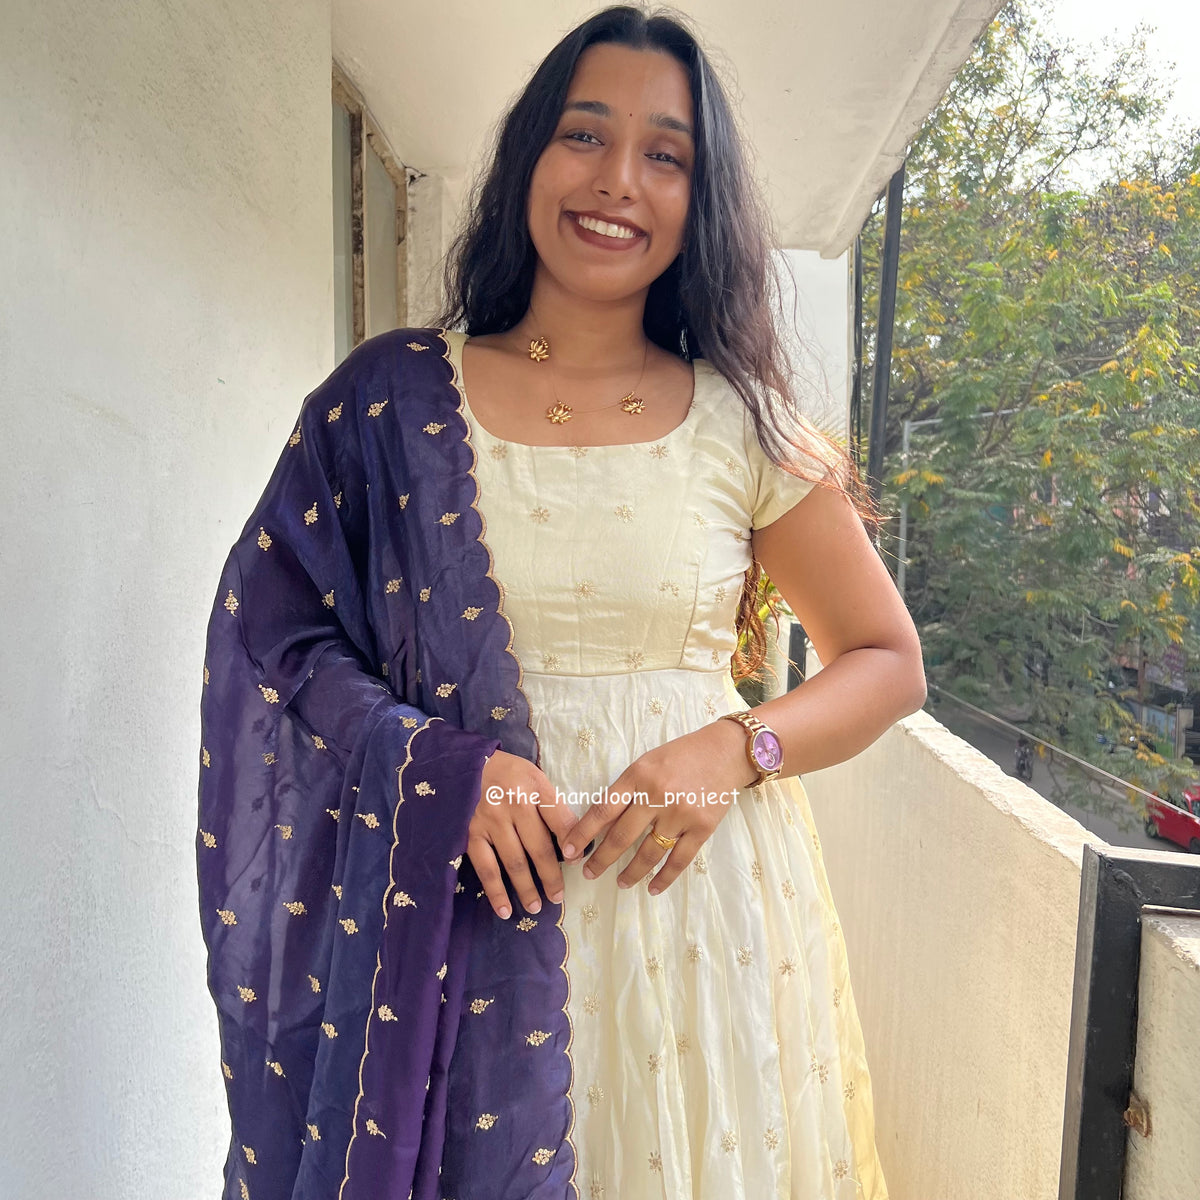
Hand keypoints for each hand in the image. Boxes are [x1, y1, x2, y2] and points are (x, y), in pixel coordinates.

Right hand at [468, 749, 578, 919]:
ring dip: (527, 888)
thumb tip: (573, 843)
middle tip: (559, 896)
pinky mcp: (470, 833)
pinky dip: (495, 891)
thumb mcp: (535, 778)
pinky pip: (485, 867)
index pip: (559, 819)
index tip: (580, 861)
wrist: (466, 764)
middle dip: (551, 876)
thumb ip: (552, 806)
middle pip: (538, 847)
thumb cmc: (508, 773)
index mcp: (534, 786)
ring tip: (537, 907)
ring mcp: (490, 820)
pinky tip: (504, 909)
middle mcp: (513, 804)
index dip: (572, 842)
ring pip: (513, 862)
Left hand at [562, 720, 749, 894]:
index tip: (569, 851)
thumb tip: (602, 826)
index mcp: (638, 775)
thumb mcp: (646, 764)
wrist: (724, 752)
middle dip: (601, 859)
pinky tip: (652, 888)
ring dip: (631, 872)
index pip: (602, 810)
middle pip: (621, 836)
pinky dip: (664, 878)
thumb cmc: (680, 756)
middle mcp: (657, 795)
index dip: (583, 833)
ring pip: (648, 853)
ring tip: (620, 882)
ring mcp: (680, 813)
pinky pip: (679, 860)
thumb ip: (627, 790)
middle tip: (588, 873)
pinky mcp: (702, 828)